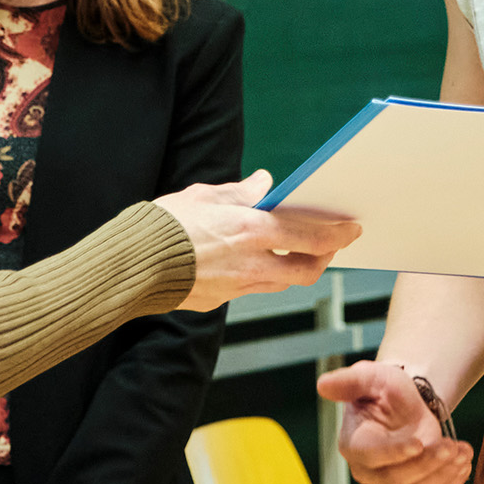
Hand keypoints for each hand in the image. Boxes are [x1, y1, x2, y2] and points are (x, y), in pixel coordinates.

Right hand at [155, 171, 359, 310]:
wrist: (130, 267)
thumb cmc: (163, 225)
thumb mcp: (203, 196)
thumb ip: (239, 191)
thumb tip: (264, 182)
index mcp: (251, 230)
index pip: (311, 236)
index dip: (338, 233)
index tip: (352, 227)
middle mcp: (251, 264)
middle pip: (306, 270)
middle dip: (324, 258)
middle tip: (330, 245)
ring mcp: (236, 287)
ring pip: (281, 283)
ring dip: (294, 268)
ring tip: (295, 251)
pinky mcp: (219, 301)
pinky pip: (252, 289)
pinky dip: (262, 275)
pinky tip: (254, 261)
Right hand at [314, 360, 471, 483]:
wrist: (407, 402)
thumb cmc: (384, 389)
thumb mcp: (369, 377)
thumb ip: (348, 382)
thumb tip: (322, 385)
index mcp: (354, 444)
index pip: (372, 456)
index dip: (394, 452)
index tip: (419, 443)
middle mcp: (369, 470)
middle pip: (397, 478)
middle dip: (428, 463)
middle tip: (451, 445)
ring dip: (444, 473)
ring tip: (462, 450)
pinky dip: (450, 483)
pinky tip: (463, 462)